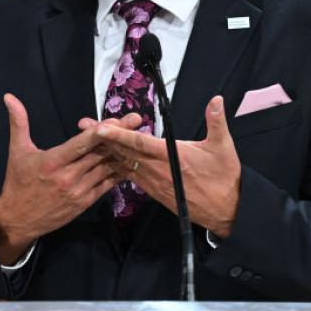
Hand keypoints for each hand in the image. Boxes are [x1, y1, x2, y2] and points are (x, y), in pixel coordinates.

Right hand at [0, 94, 139, 263]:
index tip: (117, 120)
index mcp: (53, 161)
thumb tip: (9, 96)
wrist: (18, 220)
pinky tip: (129, 161)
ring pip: (106, 167)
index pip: (82, 143)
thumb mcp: (17, 151)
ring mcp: (79, 191)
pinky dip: (118, 172)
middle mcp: (68, 176)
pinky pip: (107, 184)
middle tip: (136, 120)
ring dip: (122, 152)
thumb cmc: (18, 183)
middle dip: (119, 135)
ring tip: (138, 138)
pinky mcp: (85, 202)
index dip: (101, 131)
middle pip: (99, 152)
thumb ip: (18, 122)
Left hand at [88, 95, 240, 237]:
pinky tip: (110, 158)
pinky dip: (119, 165)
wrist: (225, 210)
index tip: (100, 128)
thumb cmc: (224, 178)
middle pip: (125, 152)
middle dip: (104, 139)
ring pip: (126, 164)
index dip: (118, 135)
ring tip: (90, 140)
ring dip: (108, 151)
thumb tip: (216, 99)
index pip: (140, 143)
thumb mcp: (223, 147)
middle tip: (84, 126)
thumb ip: (217, 121)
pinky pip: (132, 175)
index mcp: (172, 157)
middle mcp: (158, 170)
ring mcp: (154, 182)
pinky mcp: (154, 191)